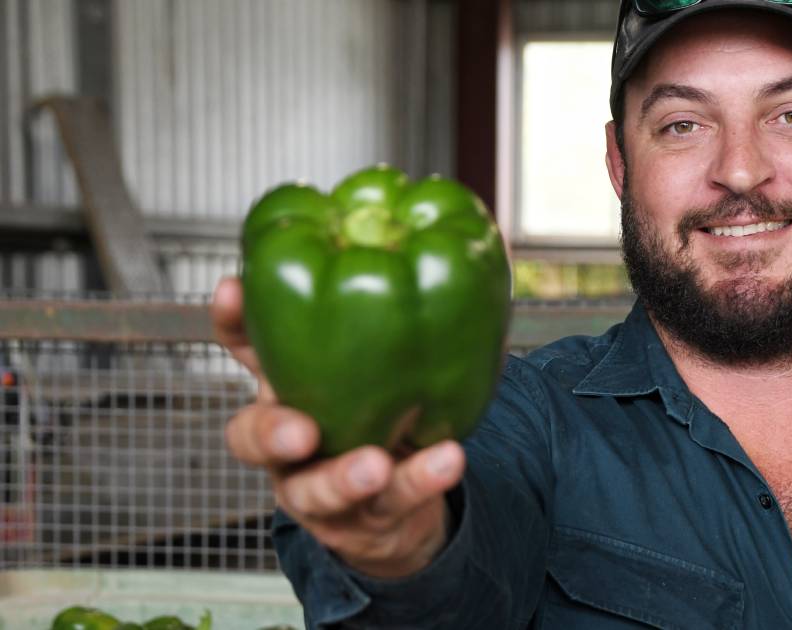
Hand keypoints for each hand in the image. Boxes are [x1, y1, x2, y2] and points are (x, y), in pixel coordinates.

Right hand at [211, 276, 465, 577]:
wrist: (398, 501)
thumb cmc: (375, 412)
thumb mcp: (367, 352)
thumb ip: (377, 297)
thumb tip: (404, 217)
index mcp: (283, 388)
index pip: (243, 350)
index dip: (232, 323)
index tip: (233, 289)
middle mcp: (288, 442)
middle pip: (252, 439)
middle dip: (270, 429)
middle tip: (300, 426)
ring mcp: (320, 486)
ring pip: (315, 490)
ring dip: (344, 476)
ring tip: (377, 462)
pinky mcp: (365, 519)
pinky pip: (390, 504)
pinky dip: (420, 482)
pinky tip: (447, 459)